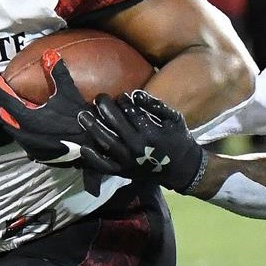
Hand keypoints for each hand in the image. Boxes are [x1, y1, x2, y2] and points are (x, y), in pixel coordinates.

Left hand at [0, 56, 122, 174]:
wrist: (92, 146)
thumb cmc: (78, 119)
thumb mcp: (69, 93)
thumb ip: (58, 73)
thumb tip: (50, 55)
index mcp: (27, 116)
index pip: (4, 98)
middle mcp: (24, 133)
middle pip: (5, 116)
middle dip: (5, 104)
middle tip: (9, 93)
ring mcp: (30, 145)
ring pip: (13, 130)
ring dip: (14, 119)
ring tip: (21, 109)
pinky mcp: (38, 154)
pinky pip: (25, 141)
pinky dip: (24, 131)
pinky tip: (35, 127)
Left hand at [78, 91, 205, 192]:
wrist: (182, 169)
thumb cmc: (178, 140)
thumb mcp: (173, 119)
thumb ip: (156, 105)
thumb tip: (135, 94)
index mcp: (151, 132)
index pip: (131, 112)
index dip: (123, 101)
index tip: (120, 95)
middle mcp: (137, 147)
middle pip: (115, 124)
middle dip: (105, 108)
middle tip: (99, 98)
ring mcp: (128, 161)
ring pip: (106, 142)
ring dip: (92, 127)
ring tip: (83, 115)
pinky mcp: (123, 172)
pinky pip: (104, 166)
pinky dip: (93, 158)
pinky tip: (83, 147)